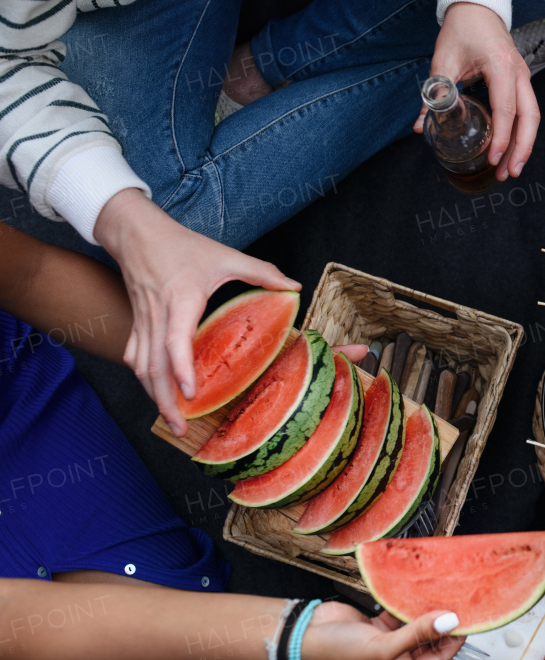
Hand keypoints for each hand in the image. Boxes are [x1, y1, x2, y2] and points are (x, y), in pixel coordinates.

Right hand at [93, 189, 299, 436]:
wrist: (137, 233)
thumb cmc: (182, 245)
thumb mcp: (225, 256)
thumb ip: (261, 271)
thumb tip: (294, 287)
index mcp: (182, 299)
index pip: (176, 340)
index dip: (182, 369)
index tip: (191, 393)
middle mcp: (158, 315)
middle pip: (154, 366)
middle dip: (165, 400)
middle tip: (180, 426)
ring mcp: (143, 321)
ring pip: (141, 366)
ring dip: (153, 395)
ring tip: (171, 419)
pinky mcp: (136, 323)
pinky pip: (135, 357)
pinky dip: (144, 379)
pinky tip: (156, 394)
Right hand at [302, 602, 463, 659]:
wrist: (302, 635)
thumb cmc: (336, 653)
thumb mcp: (382, 648)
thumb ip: (417, 634)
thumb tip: (450, 622)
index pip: (437, 659)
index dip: (453, 639)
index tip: (469, 617)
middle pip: (429, 641)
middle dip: (441, 623)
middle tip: (460, 599)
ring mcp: (387, 645)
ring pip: (415, 626)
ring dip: (426, 611)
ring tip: (446, 591)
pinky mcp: (378, 627)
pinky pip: (400, 615)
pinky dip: (409, 604)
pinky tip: (420, 590)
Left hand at [419, 2, 535, 180]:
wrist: (477, 6)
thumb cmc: (462, 28)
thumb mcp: (443, 59)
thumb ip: (435, 92)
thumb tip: (421, 127)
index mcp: (501, 66)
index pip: (506, 108)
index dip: (501, 136)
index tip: (493, 157)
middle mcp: (519, 72)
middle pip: (530, 117)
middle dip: (522, 148)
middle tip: (509, 173)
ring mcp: (523, 77)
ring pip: (532, 117)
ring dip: (524, 145)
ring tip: (509, 169)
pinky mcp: (520, 81)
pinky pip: (527, 111)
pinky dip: (521, 133)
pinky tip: (510, 150)